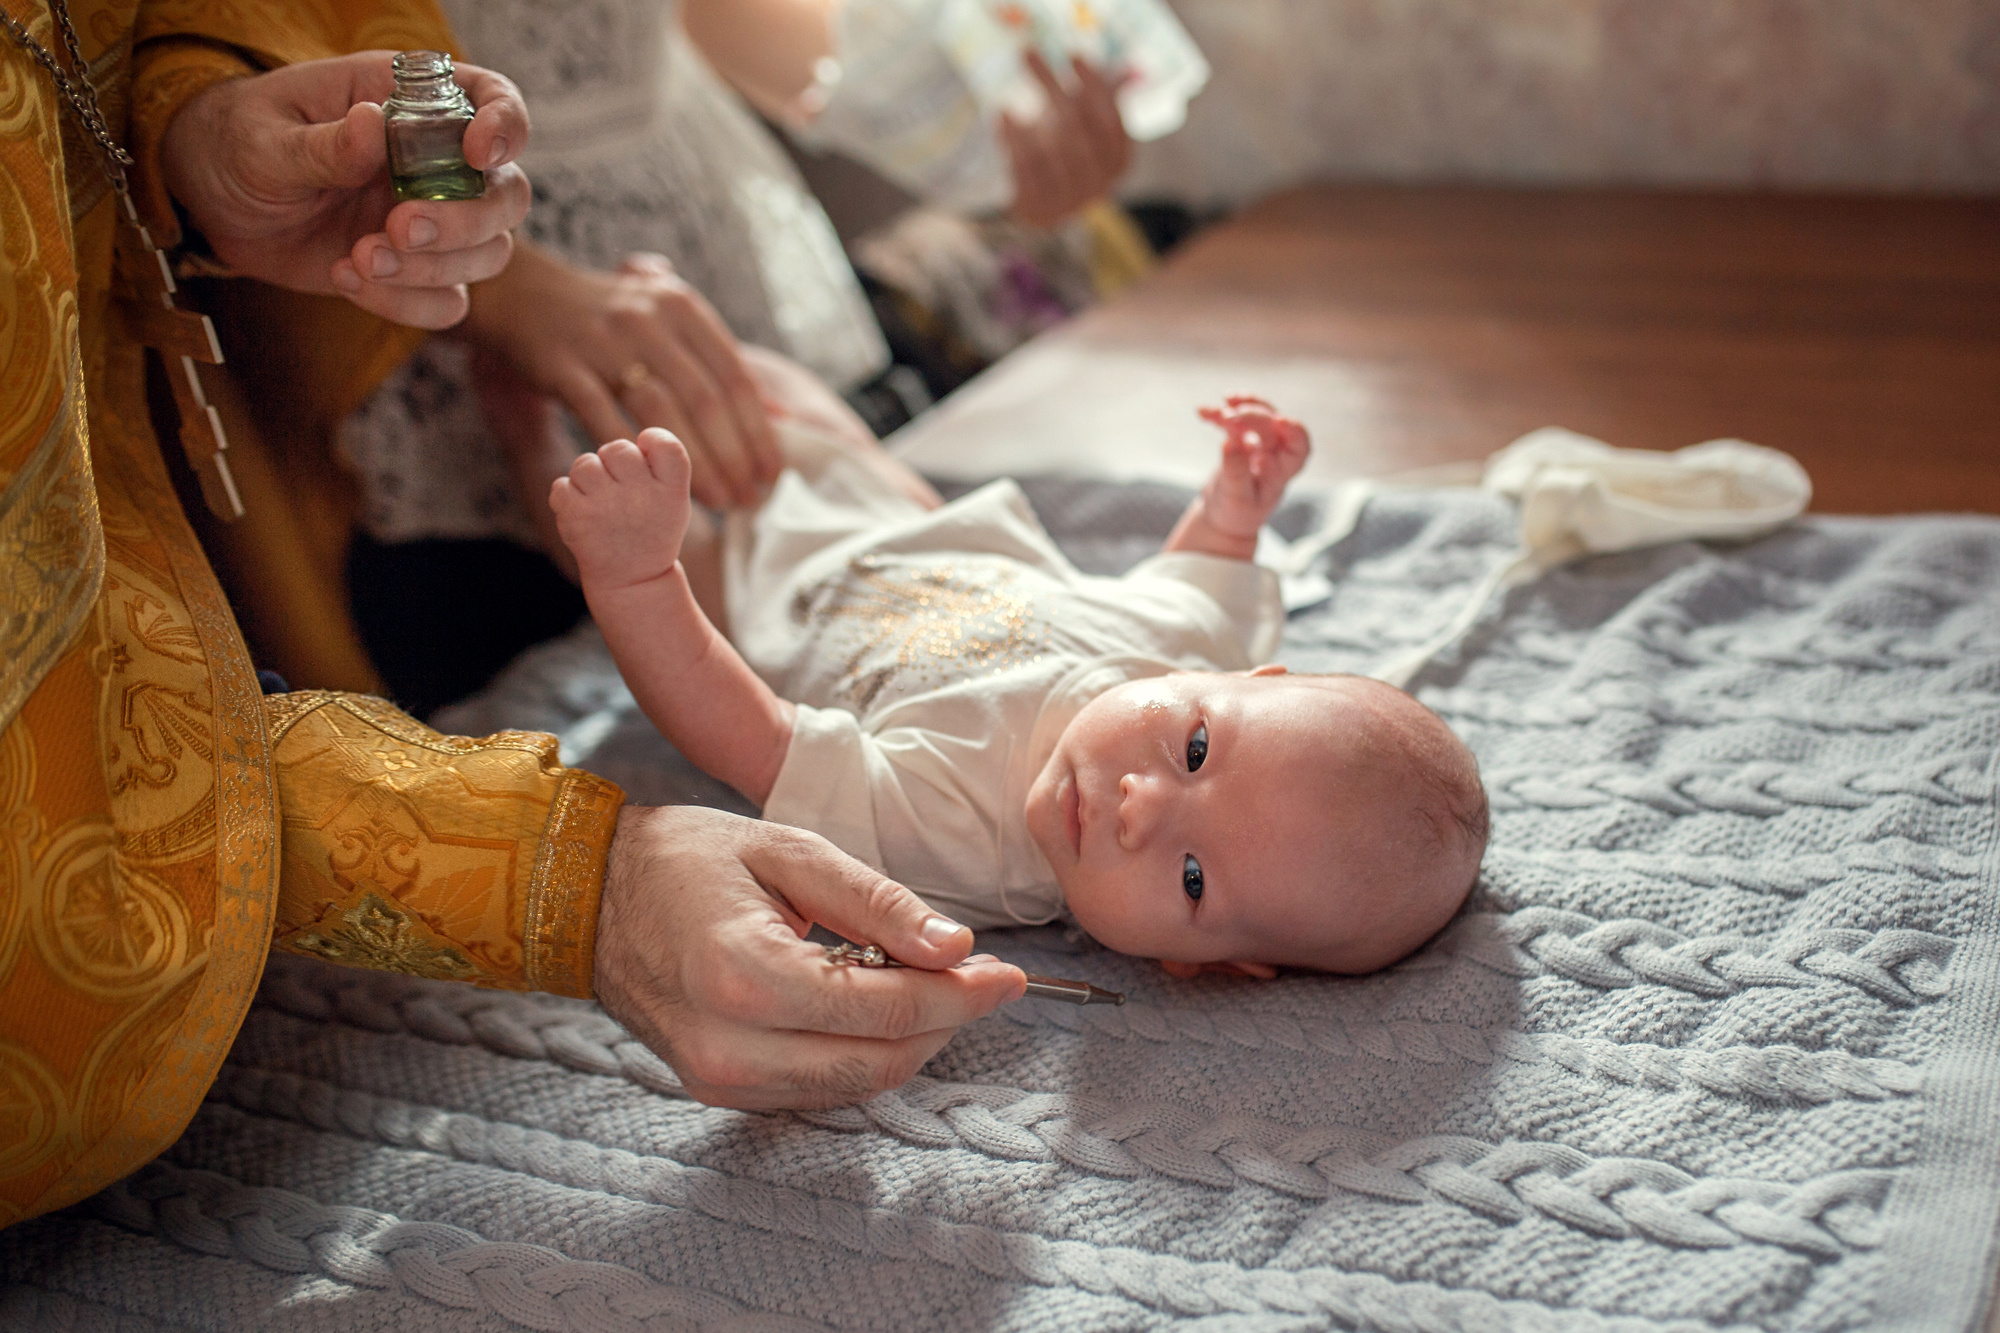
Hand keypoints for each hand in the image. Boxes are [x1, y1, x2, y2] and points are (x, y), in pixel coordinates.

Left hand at [159, 51, 530, 329]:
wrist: (212, 204)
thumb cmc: (238, 143)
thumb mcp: (264, 137)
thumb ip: (321, 142)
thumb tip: (370, 124)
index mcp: (407, 100)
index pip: (493, 99)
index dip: (506, 124)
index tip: (479, 153)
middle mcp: (436, 160)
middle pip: (507, 194)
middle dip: (465, 222)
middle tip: (399, 228)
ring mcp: (432, 219)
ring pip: (489, 254)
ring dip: (431, 269)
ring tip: (357, 259)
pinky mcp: (414, 272)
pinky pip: (448, 301)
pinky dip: (406, 303)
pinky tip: (346, 280)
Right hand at [465, 246, 779, 508]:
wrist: (523, 292)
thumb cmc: (609, 317)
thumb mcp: (666, 319)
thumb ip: (714, 360)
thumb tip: (778, 414)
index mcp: (682, 308)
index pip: (734, 377)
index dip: (758, 430)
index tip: (773, 471)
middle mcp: (648, 320)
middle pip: (704, 402)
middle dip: (734, 458)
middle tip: (750, 497)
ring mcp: (603, 342)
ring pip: (661, 417)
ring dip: (695, 466)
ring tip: (717, 501)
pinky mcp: (562, 367)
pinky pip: (603, 420)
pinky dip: (632, 457)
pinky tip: (652, 489)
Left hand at [549, 428, 691, 592]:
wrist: (633, 582)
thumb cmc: (653, 530)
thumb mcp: (675, 499)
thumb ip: (663, 461)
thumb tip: (638, 436)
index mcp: (672, 490)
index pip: (662, 443)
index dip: (651, 441)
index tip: (647, 457)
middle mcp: (642, 496)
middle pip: (617, 448)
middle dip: (613, 463)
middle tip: (621, 491)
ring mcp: (607, 507)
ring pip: (585, 464)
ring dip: (588, 480)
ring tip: (601, 505)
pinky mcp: (576, 518)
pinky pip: (561, 485)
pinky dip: (567, 499)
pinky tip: (584, 516)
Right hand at [593, 806, 1025, 1108]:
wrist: (590, 898)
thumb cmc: (685, 860)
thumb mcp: (789, 852)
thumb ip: (877, 902)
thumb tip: (957, 948)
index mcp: (745, 976)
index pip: (884, 1009)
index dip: (959, 996)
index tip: (1008, 974)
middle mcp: (729, 1045)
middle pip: (878, 1063)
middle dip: (946, 1024)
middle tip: (986, 981)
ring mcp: (719, 1079)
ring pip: (854, 1087)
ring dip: (911, 1042)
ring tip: (936, 986)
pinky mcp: (718, 1091)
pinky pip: (818, 1089)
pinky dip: (864, 1054)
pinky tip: (879, 1008)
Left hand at [1001, 51, 1132, 230]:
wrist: (1041, 209)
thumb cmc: (1067, 157)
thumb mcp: (1087, 129)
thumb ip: (1106, 101)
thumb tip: (1127, 72)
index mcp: (1118, 163)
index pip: (1110, 118)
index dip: (1093, 85)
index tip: (1073, 54)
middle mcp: (1099, 185)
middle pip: (1077, 130)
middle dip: (1053, 89)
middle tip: (1029, 54)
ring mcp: (1068, 201)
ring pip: (1050, 152)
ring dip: (1029, 119)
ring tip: (1009, 97)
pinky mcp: (1038, 209)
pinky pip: (1024, 168)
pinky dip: (1013, 139)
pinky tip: (1003, 115)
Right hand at [1196, 396, 1311, 540]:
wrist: (1223, 514)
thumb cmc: (1236, 512)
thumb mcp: (1236, 498)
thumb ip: (1236, 472)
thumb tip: (1230, 442)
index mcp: (1282, 472)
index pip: (1299, 448)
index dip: (1294, 432)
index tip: (1281, 421)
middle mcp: (1276, 453)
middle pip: (1272, 427)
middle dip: (1253, 417)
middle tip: (1228, 418)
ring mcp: (1260, 443)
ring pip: (1259, 415)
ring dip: (1242, 406)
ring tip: (1221, 407)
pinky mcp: (1243, 437)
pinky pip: (1236, 419)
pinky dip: (1221, 414)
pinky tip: (1203, 411)